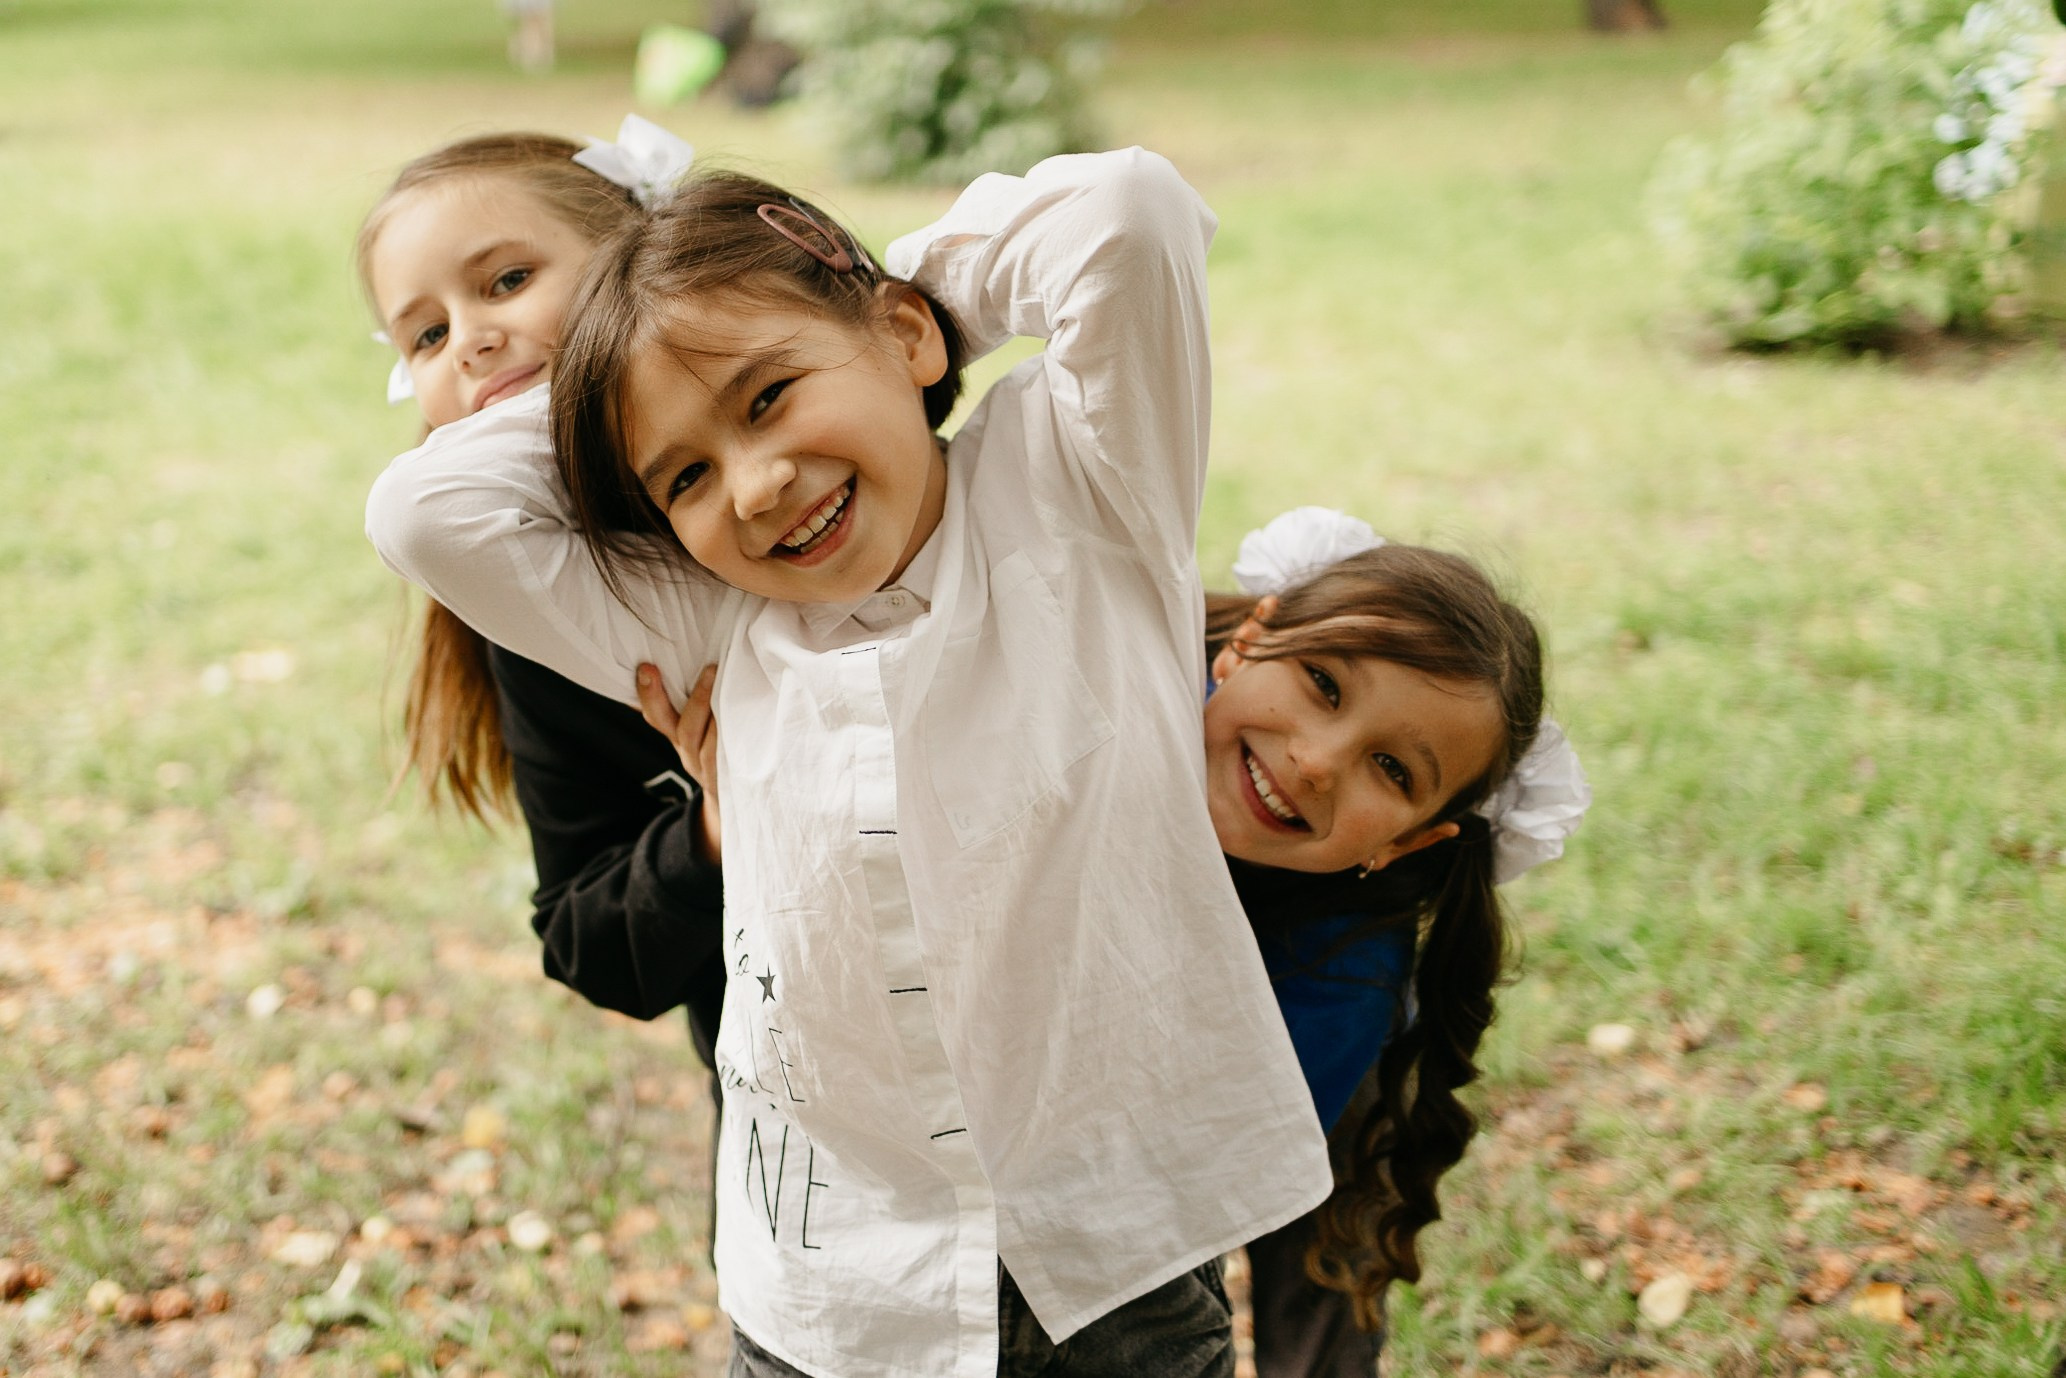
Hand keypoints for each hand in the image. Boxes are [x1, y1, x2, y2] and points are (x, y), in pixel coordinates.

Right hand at [638, 663, 720, 862]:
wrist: (733, 804)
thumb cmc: (718, 753)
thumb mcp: (698, 731)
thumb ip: (693, 704)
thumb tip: (699, 662)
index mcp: (678, 738)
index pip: (656, 717)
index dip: (648, 694)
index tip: (646, 668)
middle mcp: (690, 755)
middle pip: (685, 730)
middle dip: (696, 699)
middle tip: (712, 669)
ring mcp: (709, 770)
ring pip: (709, 746)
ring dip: (722, 718)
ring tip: (737, 693)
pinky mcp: (730, 781)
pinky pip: (730, 762)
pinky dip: (736, 740)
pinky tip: (751, 719)